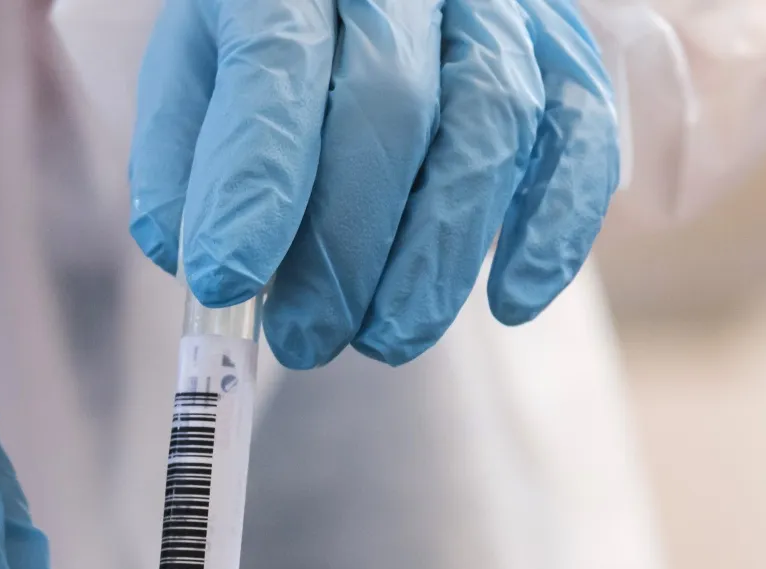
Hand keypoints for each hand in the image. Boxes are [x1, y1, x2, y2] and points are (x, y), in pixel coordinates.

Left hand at [129, 0, 617, 368]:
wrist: (354, 6)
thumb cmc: (267, 52)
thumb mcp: (195, 80)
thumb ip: (185, 164)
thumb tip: (197, 262)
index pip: (274, 68)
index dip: (254, 185)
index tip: (228, 284)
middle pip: (390, 105)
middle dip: (344, 245)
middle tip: (307, 338)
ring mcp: (494, 8)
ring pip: (490, 123)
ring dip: (440, 254)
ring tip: (387, 338)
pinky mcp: (562, 49)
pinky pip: (580, 135)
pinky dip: (555, 228)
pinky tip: (512, 303)